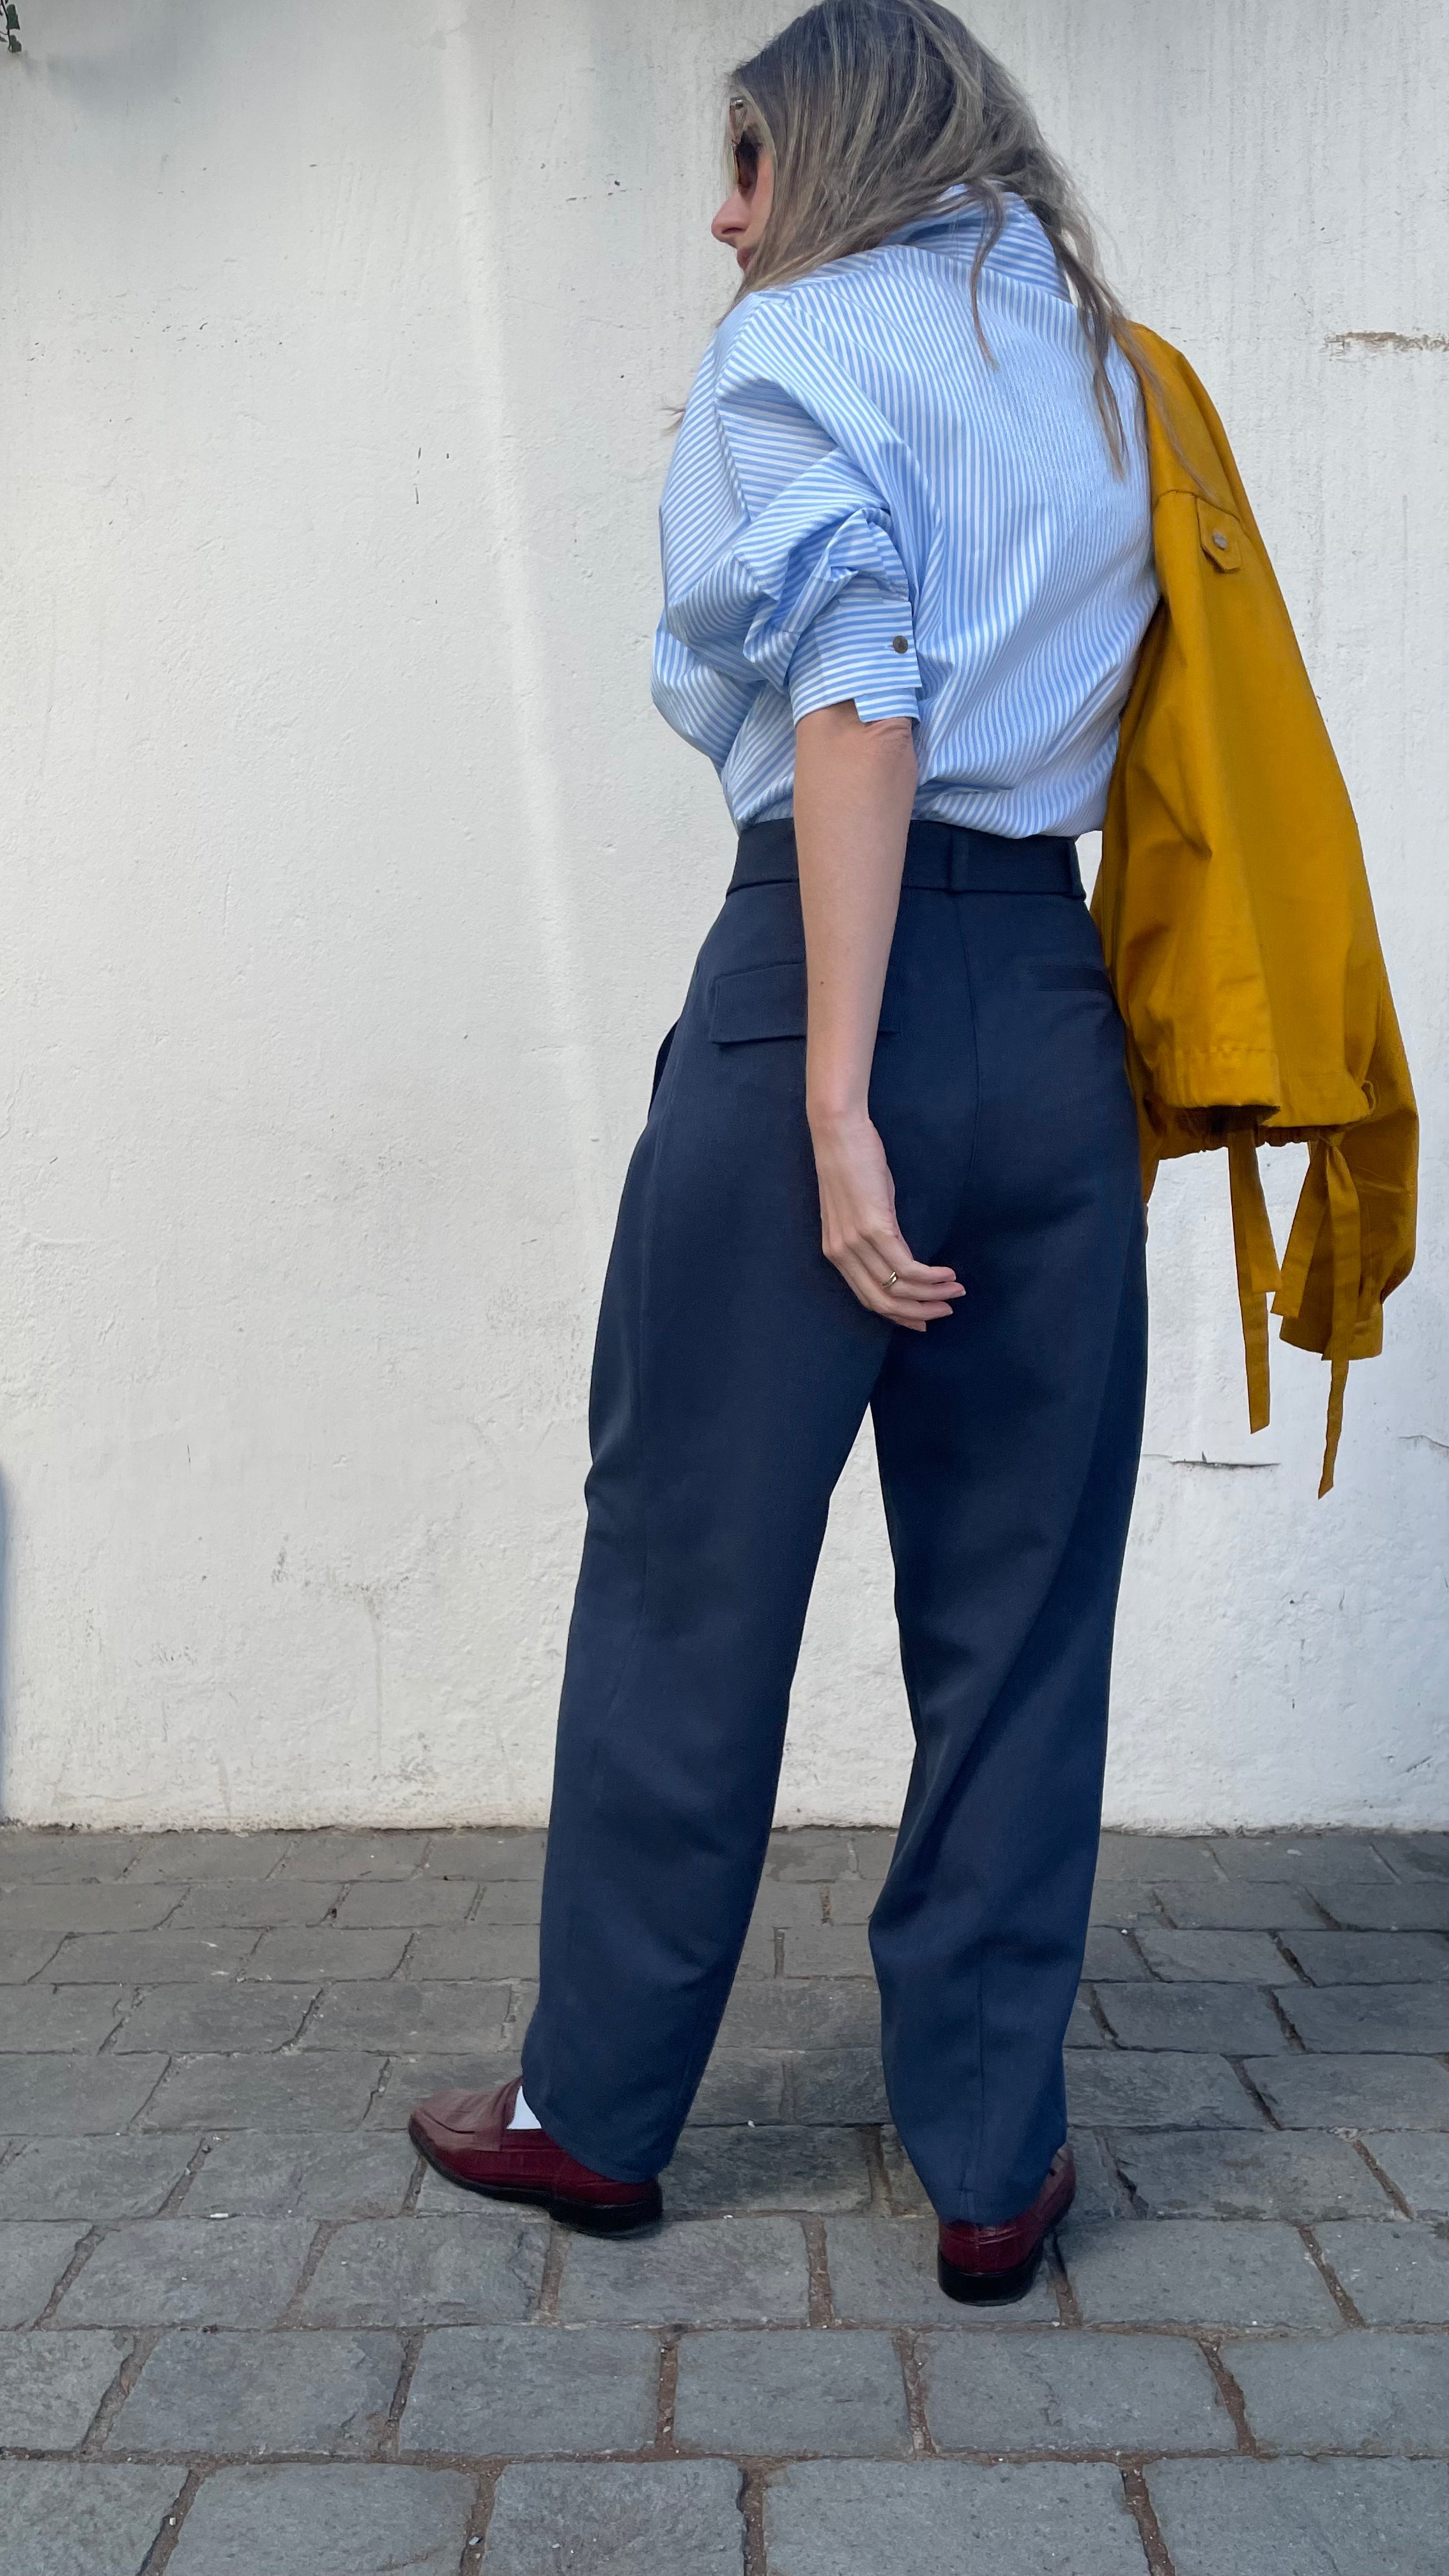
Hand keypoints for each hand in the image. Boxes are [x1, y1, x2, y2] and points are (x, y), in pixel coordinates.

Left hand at [809, 1105, 962, 1330]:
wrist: (840, 1131)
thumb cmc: (852, 1164)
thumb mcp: (859, 1208)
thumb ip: (874, 1235)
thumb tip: (899, 1254)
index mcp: (835, 1253)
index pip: (867, 1299)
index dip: (898, 1314)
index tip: (923, 1320)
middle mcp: (842, 1254)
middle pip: (883, 1303)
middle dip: (918, 1312)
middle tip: (945, 1311)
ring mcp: (857, 1243)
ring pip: (898, 1289)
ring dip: (932, 1295)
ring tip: (956, 1291)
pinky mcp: (875, 1229)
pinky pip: (907, 1268)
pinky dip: (931, 1277)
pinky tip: (948, 1274)